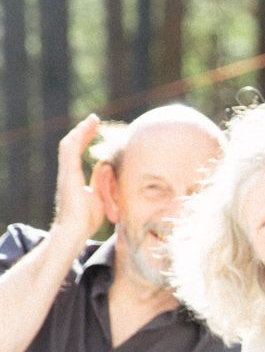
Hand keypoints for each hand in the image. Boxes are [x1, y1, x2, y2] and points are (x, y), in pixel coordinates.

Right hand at [52, 115, 104, 242]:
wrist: (74, 232)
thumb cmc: (87, 220)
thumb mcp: (100, 197)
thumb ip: (103, 183)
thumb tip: (112, 171)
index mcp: (73, 177)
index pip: (77, 152)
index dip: (86, 139)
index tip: (96, 128)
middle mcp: (67, 173)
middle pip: (71, 145)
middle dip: (83, 131)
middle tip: (94, 120)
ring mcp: (65, 173)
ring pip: (68, 145)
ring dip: (80, 131)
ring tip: (92, 120)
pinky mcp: (67, 175)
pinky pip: (69, 151)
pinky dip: (77, 138)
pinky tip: (86, 129)